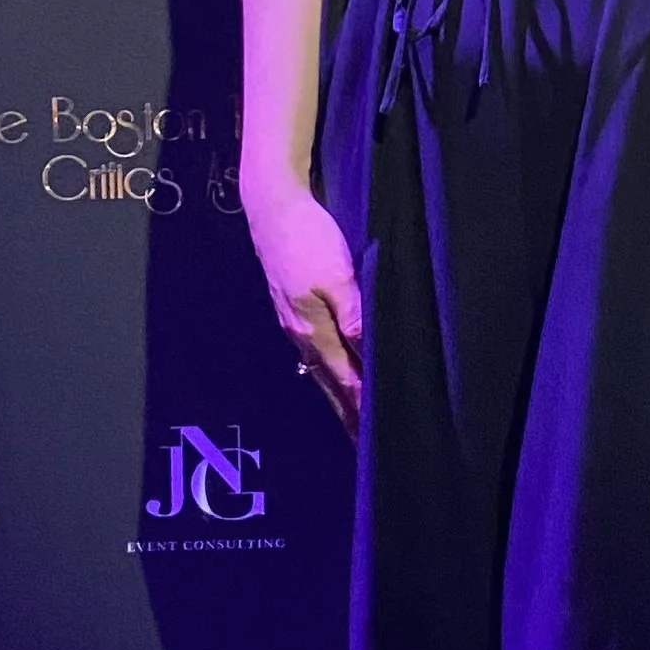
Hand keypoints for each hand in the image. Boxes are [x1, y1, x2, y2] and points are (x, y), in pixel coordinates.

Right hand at [243, 174, 362, 429]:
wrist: (271, 206)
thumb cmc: (307, 237)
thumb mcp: (338, 275)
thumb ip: (353, 315)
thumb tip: (367, 357)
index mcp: (314, 330)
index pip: (345, 380)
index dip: (361, 407)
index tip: (377, 436)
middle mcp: (300, 333)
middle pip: (328, 382)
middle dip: (347, 412)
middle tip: (364, 443)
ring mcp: (292, 321)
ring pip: (319, 368)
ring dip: (337, 393)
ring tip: (351, 416)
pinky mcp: (290, 306)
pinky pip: (312, 351)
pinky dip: (326, 370)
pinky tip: (330, 372)